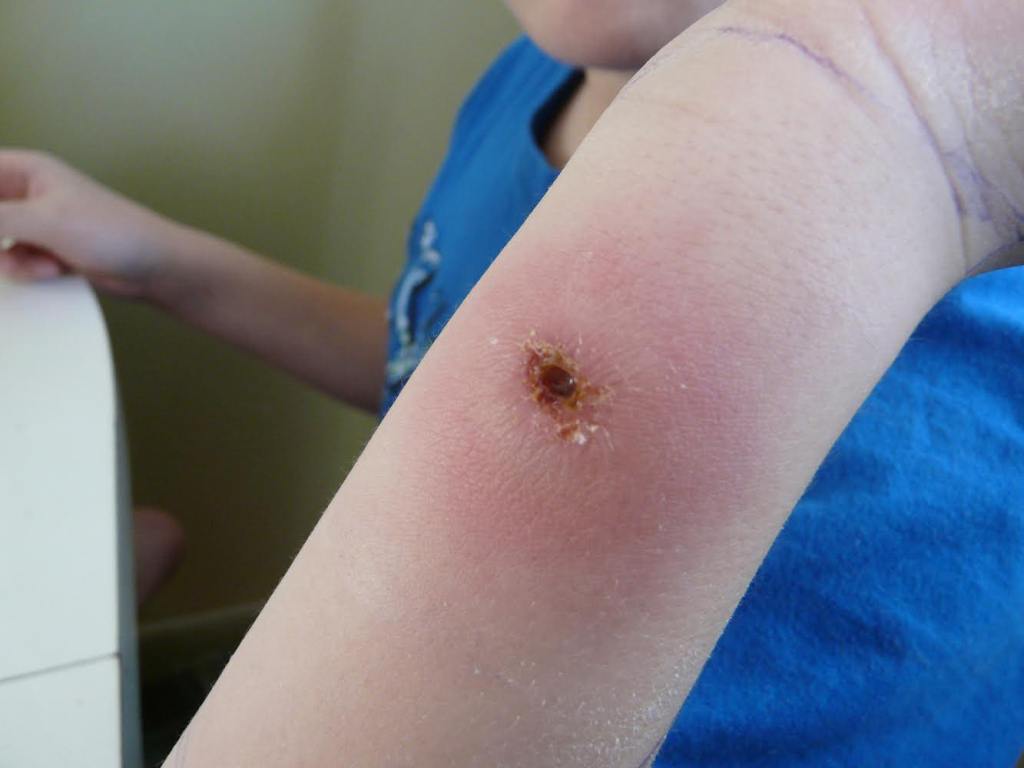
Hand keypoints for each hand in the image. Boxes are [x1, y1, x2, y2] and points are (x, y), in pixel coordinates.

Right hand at [0, 149, 187, 297]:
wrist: (154, 266)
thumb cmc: (112, 232)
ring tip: (46, 261)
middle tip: (26, 247)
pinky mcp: (47, 249)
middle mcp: (28, 191)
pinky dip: (30, 268)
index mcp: (26, 169)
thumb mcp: (43, 221)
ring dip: (14, 257)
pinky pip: (15, 260)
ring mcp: (37, 222)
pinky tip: (56, 269)